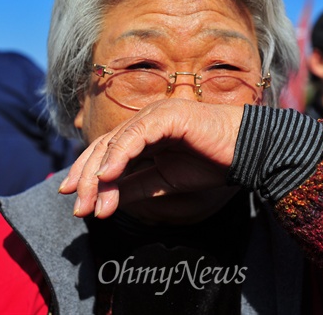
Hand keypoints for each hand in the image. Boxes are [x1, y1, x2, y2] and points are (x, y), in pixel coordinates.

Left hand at [58, 99, 244, 219]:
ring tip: (89, 204)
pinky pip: (135, 136)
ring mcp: (155, 115)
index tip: (75, 199)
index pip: (107, 151)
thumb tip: (105, 203)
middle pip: (104, 147)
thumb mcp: (164, 182)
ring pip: (114, 143)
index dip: (87, 173)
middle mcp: (145, 121)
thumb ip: (135, 187)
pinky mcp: (167, 115)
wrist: (247, 153)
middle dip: (86, 178)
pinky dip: (119, 156)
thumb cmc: (210, 163)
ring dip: (98, 175)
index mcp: (144, 133)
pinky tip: (107, 178)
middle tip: (78, 208)